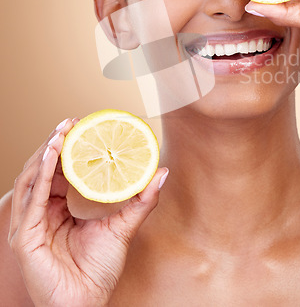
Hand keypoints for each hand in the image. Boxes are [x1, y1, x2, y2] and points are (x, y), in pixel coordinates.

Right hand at [8, 118, 168, 306]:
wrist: (87, 302)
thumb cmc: (100, 268)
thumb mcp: (124, 226)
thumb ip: (141, 199)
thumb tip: (162, 172)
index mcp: (62, 208)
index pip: (61, 171)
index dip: (69, 147)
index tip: (81, 125)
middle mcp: (44, 211)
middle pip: (45, 169)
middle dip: (56, 142)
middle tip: (71, 122)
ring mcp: (32, 222)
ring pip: (33, 178)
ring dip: (46, 152)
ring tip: (61, 132)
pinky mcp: (26, 235)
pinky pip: (31, 198)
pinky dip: (40, 173)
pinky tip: (52, 155)